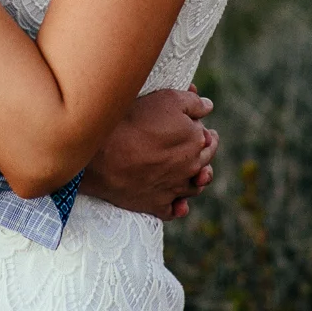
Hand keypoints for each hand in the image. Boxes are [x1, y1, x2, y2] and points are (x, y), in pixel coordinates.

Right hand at [82, 86, 218, 221]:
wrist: (103, 152)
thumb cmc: (135, 121)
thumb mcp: (167, 99)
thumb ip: (193, 103)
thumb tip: (208, 106)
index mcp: (196, 142)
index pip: (208, 138)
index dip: (203, 131)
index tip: (201, 129)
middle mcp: (190, 167)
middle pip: (204, 162)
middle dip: (206, 153)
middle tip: (204, 146)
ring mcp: (174, 188)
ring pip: (193, 188)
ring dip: (197, 180)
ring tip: (197, 175)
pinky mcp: (156, 205)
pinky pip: (173, 211)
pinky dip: (178, 207)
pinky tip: (178, 203)